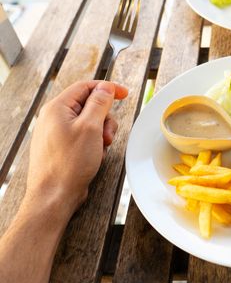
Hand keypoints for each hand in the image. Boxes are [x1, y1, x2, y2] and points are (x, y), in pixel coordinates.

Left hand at [25, 81, 127, 215]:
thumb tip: (106, 87)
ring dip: (101, 133)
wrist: (55, 195)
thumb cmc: (69, 163)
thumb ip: (99, 103)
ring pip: (89, 122)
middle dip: (104, 118)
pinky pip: (84, 136)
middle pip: (89, 105)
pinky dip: (94, 143)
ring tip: (101, 148)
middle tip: (107, 134)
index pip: (85, 87)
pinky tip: (94, 155)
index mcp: (57, 108)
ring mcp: (58, 133)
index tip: (124, 94)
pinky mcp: (62, 147)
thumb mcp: (90, 127)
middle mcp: (54, 118)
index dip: (107, 88)